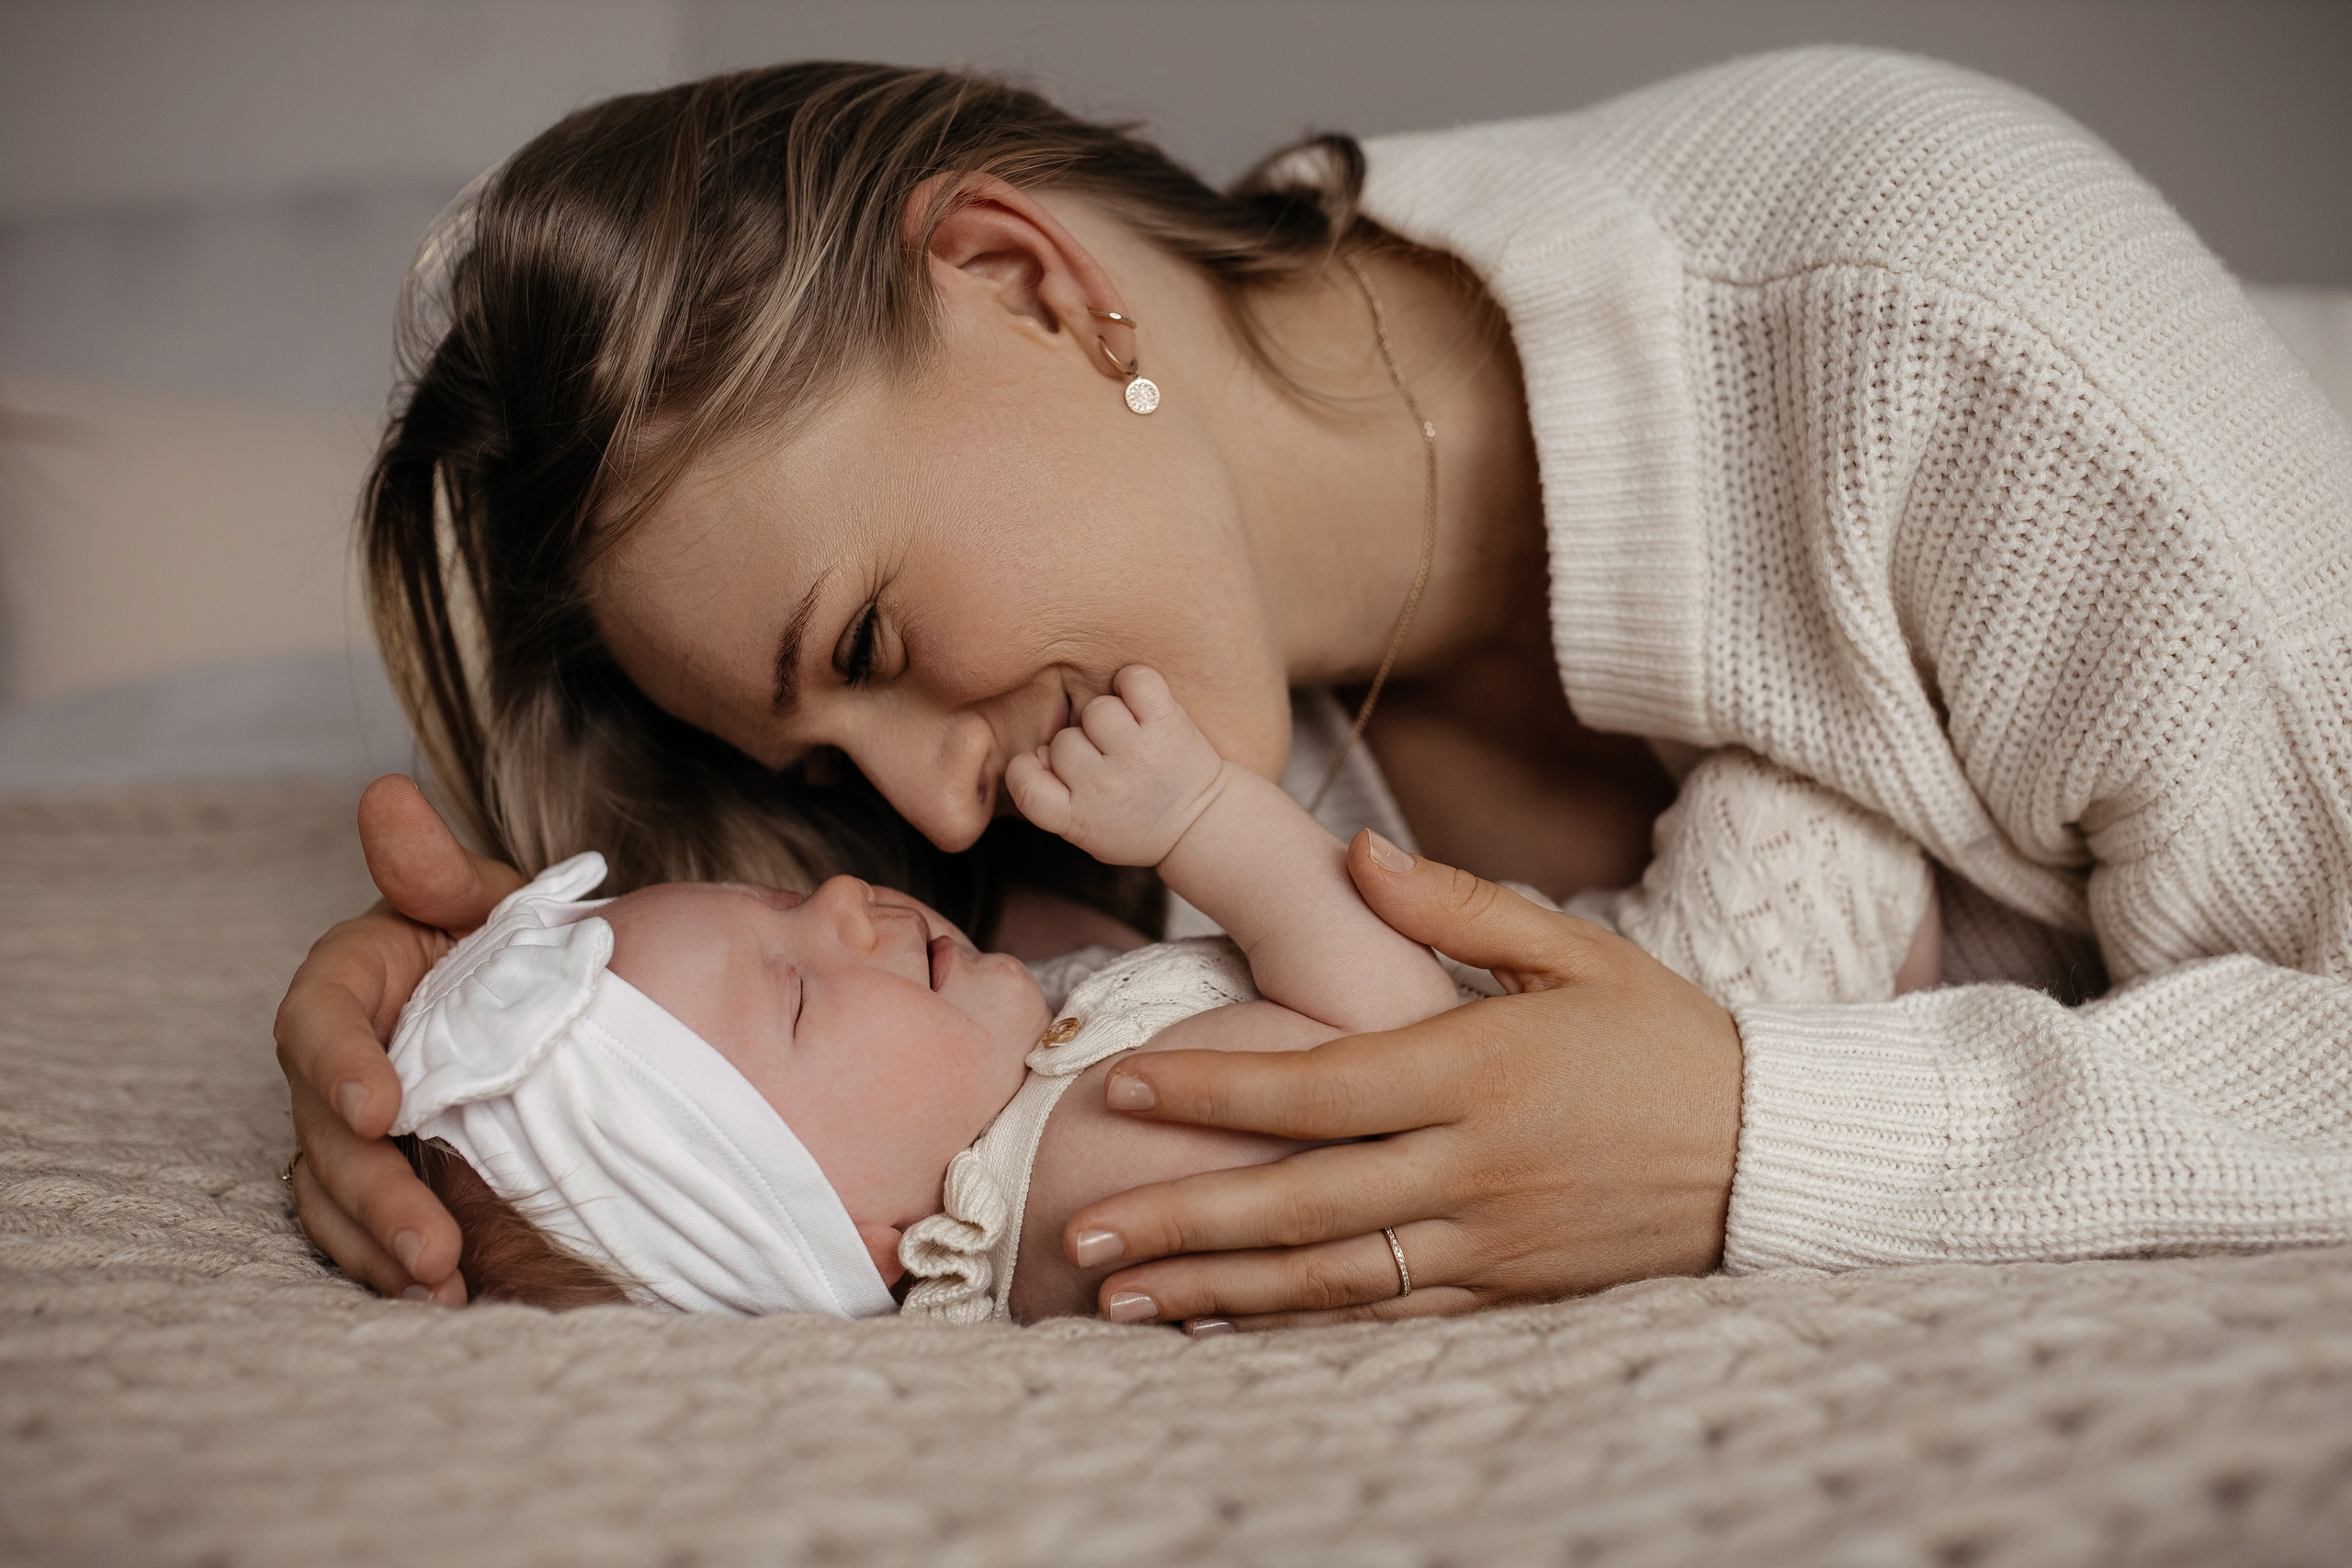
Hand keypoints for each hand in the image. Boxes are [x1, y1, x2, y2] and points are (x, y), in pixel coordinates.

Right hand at [274, 775, 523, 1304]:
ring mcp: (351, 1129)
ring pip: (337, 1195)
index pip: (318, 1021)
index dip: (340, 1065)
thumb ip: (437, 867)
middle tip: (433, 1244)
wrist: (552, 1007)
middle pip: (327, 1132)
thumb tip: (384, 795)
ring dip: (382, 1247)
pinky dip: (395, 1267)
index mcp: (352, 980)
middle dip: (375, 1192)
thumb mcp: (488, 902)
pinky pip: (365, 1231)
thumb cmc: (509, 945)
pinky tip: (449, 1300)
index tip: (381, 1107)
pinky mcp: (384, 1178)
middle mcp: (337, 1061)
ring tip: (442, 1288)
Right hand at [1005, 666, 1227, 865]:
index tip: (1053, 772)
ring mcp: (1137, 754)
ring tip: (1130, 739)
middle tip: (1110, 765)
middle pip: (1062, 740)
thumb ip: (1050, 798)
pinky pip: (1134, 681)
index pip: (1024, 783)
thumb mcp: (1084, 831)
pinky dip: (1134, 683)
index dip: (1028, 769)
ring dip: (1109, 718)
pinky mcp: (1167, 725)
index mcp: (1077, 818)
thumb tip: (1037, 753)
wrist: (1202, 825)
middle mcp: (1105, 787)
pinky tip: (1142, 706)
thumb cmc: (1135, 824)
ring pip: (1095, 710)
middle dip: (1081, 746)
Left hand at [1060, 835, 1744, 1329]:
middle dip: (1180, 1218)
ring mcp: (1483, 1239)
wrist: (1767, 1150)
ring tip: (1119, 1298)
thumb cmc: (1660, 1037)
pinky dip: (1298, 1326)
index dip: (1210, 1091)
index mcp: (1473, 1070)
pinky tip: (1226, 1323)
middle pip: (1298, 1201)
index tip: (1119, 1088)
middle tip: (1080, 1236)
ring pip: (1327, 1275)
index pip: (1314, 1087)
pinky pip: (1384, 1317)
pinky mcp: (1504, 1289)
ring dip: (1216, 1288)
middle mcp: (1467, 1166)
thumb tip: (1356, 853)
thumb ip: (1454, 905)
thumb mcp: (1571, 949)